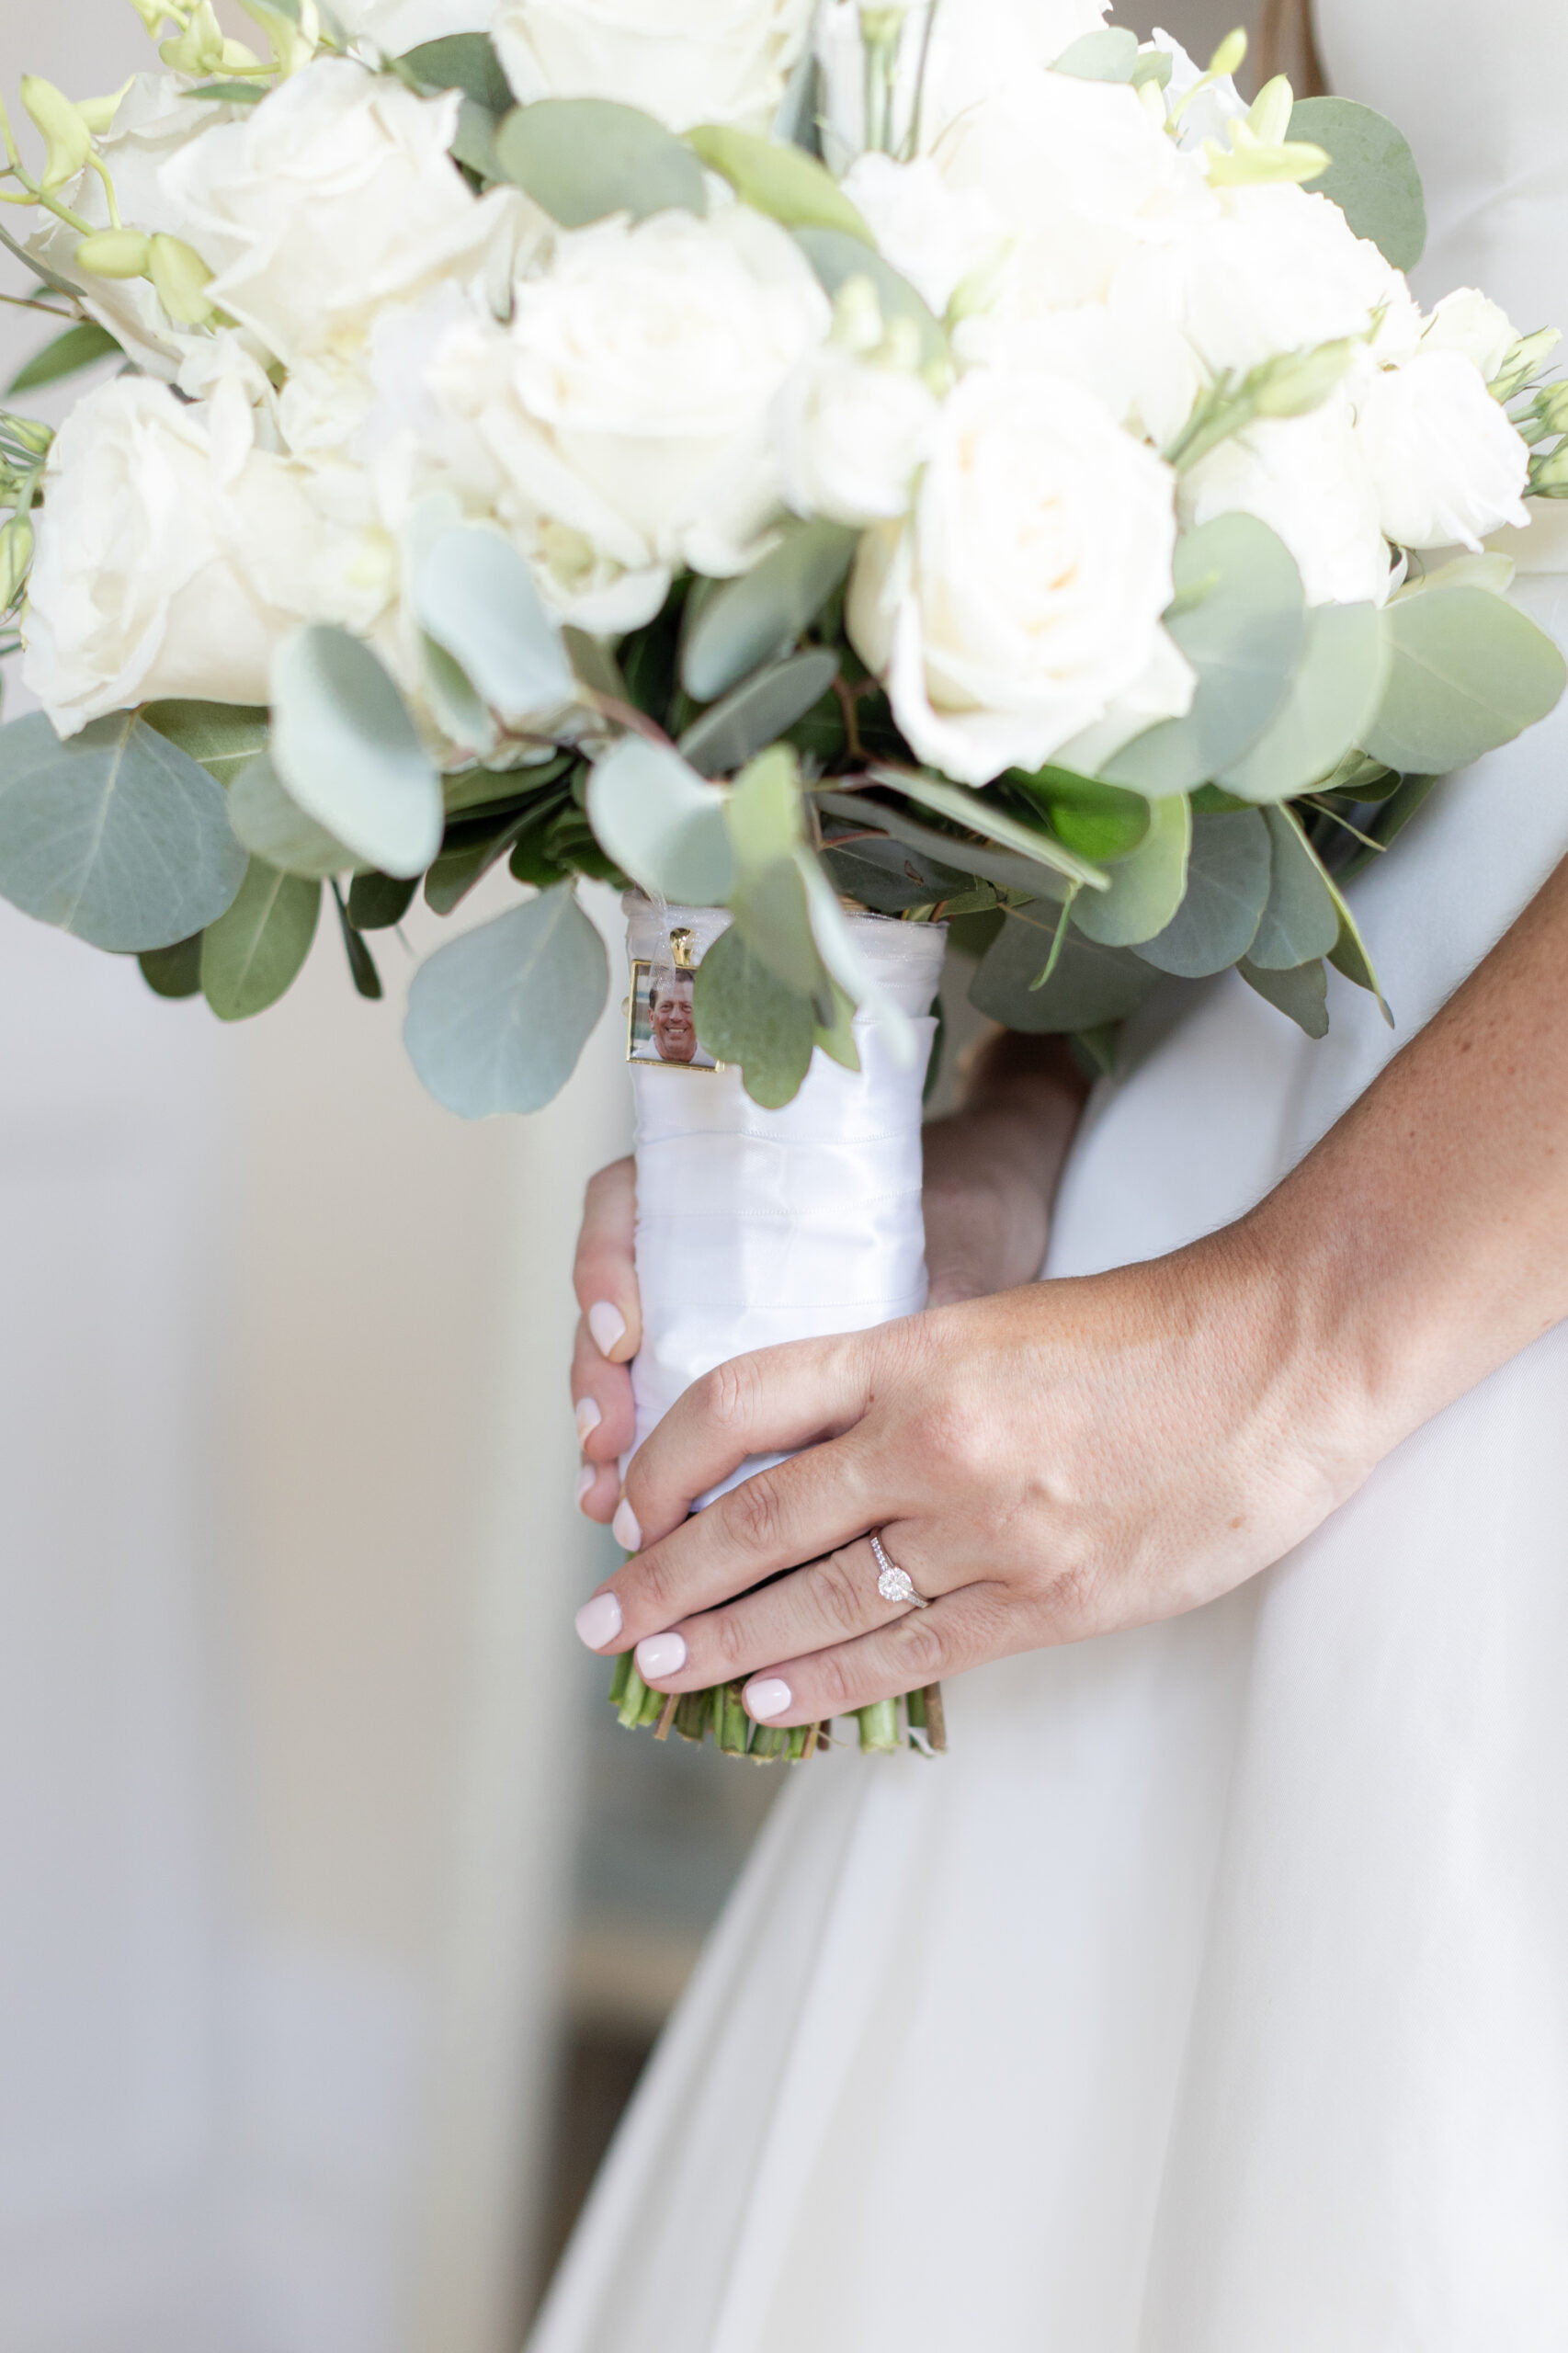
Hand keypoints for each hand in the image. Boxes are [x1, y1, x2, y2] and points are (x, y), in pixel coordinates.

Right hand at [568, 1035, 1087, 1523]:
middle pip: (611, 1305)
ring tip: (607, 1501)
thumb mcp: (947, 1238)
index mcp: (730, 1187)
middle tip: (606, 1445)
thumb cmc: (960, 1210)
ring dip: (612, 1438)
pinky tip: (656, 1520)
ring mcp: (705, 1310)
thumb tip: (924, 1362)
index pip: (627, 1206)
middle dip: (597, 1384)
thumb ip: (933, 1291)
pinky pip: (673, 1414)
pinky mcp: (730, 1366)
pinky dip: (660, 1464)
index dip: (604, 1268)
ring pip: (627, 1371)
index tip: (622, 1331)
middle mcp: (699, 1247)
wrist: (987, 1223)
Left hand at [572, 1229, 1374, 1726]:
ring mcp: (989, 1529)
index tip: (629, 1504)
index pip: (739, 1402)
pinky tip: (772, 1702)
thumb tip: (800, 1465)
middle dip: (667, 1576)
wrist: (1278, 1362)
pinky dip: (832, 1681)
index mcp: (913, 1353)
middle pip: (757, 1518)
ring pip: (822, 1600)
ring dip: (727, 1643)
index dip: (663, 1459)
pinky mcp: (1048, 1599)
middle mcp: (933, 1440)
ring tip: (660, 1672)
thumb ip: (898, 1386)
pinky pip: (912, 1653)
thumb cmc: (1143, 1332)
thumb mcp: (993, 1323)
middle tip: (603, 1619)